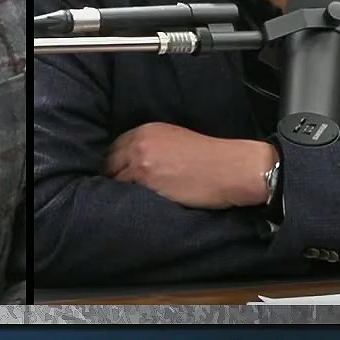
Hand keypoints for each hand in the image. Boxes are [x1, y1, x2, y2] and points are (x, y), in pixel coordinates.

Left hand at [104, 123, 276, 209]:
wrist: (230, 168)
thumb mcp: (174, 137)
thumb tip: (132, 161)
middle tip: (117, 192)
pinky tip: (131, 208)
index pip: (113, 148)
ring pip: (115, 182)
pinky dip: (126, 202)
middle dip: (112, 177)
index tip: (116, 175)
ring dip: (118, 192)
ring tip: (122, 204)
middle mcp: (138, 146)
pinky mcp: (147, 186)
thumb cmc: (209, 156)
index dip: (114, 164)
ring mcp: (140, 166)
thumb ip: (149, 145)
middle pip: (109, 165)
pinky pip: (126, 196)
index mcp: (145, 131)